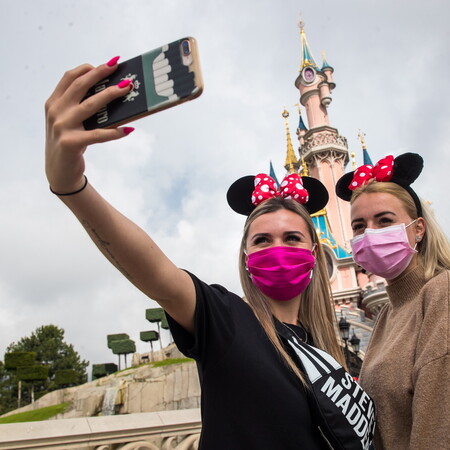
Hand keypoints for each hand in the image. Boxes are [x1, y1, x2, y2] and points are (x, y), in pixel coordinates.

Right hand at [45, 57, 133, 193]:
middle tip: (119, 68)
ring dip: (110, 94)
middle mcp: (55, 112)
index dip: (88, 68)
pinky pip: (98, 135)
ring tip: (127, 89)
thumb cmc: (70, 143)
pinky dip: (114, 132)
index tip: (107, 64)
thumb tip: (112, 93)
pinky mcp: (71, 143)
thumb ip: (81, 107)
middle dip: (101, 74)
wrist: (59, 172)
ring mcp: (62, 127)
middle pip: (80, 86)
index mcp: (54, 103)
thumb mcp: (70, 122)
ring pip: (90, 105)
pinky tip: (128, 130)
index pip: (70, 78)